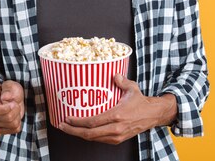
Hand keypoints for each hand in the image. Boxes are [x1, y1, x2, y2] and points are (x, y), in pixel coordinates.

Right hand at [0, 80, 24, 133]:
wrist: (6, 97)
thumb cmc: (6, 90)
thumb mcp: (8, 85)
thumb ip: (7, 90)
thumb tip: (4, 97)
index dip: (5, 109)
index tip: (13, 103)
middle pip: (8, 118)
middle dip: (16, 109)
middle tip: (15, 103)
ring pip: (13, 125)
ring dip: (18, 115)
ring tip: (15, 109)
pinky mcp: (2, 130)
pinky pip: (15, 130)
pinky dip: (19, 122)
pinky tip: (15, 116)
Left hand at [59, 74, 176, 144]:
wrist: (152, 115)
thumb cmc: (140, 102)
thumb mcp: (131, 88)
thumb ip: (121, 81)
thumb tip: (113, 75)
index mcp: (117, 115)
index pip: (93, 122)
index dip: (78, 122)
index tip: (67, 118)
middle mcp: (115, 128)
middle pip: (90, 134)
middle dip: (73, 131)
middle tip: (62, 125)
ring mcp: (116, 136)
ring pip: (93, 139)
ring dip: (79, 135)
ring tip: (69, 128)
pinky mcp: (117, 139)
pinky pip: (99, 140)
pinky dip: (89, 136)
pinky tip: (82, 131)